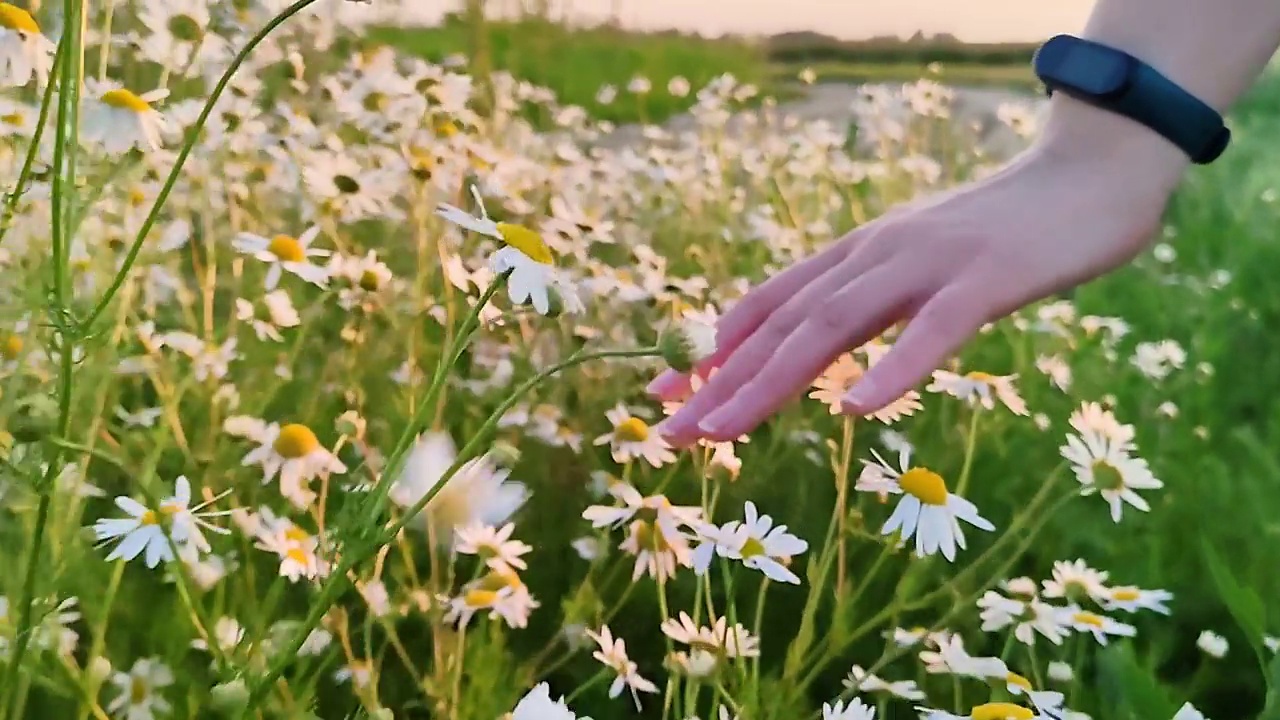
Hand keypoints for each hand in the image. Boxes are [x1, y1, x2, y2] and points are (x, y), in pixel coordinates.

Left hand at [650, 130, 1181, 446]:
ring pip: (832, 326)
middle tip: (666, 433)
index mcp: (858, 254)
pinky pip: (933, 331)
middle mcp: (876, 254)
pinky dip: (891, 369)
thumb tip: (821, 346)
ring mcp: (928, 264)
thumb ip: (872, 300)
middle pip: (782, 324)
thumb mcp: (919, 266)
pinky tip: (853, 411)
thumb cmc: (1005, 233)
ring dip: (769, 382)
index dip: (711, 349)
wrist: (1089, 172)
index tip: (662, 395)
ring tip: (720, 431)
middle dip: (718, 380)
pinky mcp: (987, 278)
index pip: (768, 304)